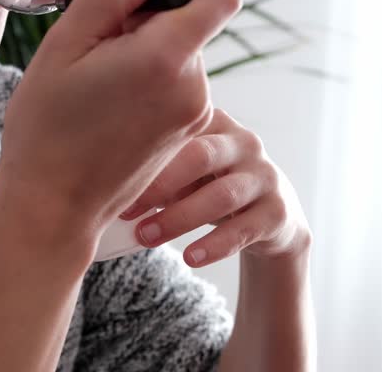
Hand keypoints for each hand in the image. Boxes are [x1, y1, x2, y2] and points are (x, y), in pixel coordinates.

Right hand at [0, 0, 242, 252]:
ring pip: (179, 53)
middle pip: (189, 22)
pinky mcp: (185, 132)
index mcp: (166, 59)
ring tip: (93, 78)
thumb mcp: (64, 45)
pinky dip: (146, 77)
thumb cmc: (48, 129)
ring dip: (142, 49)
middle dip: (145, 16)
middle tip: (93, 39)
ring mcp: (193, 114)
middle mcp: (194, 88)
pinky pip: (174, 83)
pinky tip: (105, 101)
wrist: (53, 207)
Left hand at [120, 108, 311, 265]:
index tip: (110, 179)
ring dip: (178, 218)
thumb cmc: (211, 185)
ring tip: (145, 237)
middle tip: (124, 211)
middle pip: (200, 156)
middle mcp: (245, 143)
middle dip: (159, 185)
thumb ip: (157, 166)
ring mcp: (265, 176)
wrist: (272, 217)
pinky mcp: (277, 212)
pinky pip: (243, 230)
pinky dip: (214, 246)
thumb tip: (104, 183)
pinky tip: (189, 258)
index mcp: (216, 122)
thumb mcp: (186, 168)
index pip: (179, 129)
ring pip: (220, 196)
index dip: (145, 153)